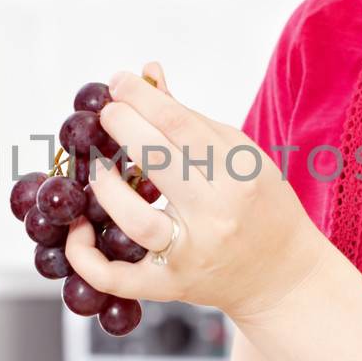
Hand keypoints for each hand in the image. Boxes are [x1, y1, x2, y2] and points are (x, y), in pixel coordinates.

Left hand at [63, 61, 331, 325]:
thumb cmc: (261, 206)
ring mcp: (190, 255)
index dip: (142, 97)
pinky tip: (78, 227)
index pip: (180, 124)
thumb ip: (190, 118)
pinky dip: (85, 256)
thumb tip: (147, 74)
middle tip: (107, 113)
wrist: (283, 276)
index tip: (119, 82)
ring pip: (134, 219)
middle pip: (157, 159)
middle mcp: (216, 215)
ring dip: (105, 185)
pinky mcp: (170, 286)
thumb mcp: (241, 157)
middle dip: (121, 125)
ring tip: (99, 167)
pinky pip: (116, 278)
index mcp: (238, 175)